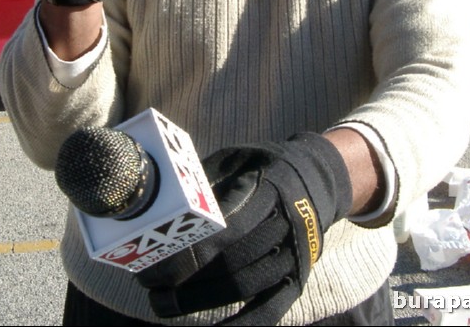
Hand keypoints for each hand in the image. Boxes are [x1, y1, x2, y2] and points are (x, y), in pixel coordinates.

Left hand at [136, 132, 352, 325]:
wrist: (321, 177)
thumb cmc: (266, 166)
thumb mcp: (238, 158)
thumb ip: (207, 179)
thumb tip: (163, 201)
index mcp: (269, 190)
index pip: (226, 227)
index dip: (189, 247)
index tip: (155, 255)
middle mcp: (284, 225)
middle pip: (230, 261)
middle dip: (184, 277)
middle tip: (148, 283)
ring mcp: (293, 255)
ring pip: (243, 286)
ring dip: (200, 300)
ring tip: (162, 305)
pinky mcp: (298, 278)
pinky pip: (270, 310)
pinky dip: (242, 325)